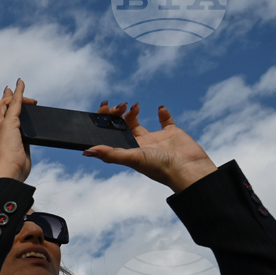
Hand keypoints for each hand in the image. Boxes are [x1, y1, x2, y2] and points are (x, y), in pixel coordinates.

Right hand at [0, 79, 36, 182]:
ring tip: (15, 89)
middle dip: (0, 101)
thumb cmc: (9, 174)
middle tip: (5, 92)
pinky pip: (14, 103)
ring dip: (10, 96)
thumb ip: (16, 147)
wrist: (4, 175)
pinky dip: (18, 92)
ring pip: (3, 106)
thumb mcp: (11, 159)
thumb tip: (25, 141)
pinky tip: (21, 84)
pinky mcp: (9, 123)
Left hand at [82, 102, 216, 192]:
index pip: (110, 133)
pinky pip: (166, 120)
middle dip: (118, 113)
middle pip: (122, 126)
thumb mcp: (133, 158)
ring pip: (138, 122)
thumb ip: (111, 154)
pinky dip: (163, 113)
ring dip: (133, 111)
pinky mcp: (172, 133)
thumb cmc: (160, 166)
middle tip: (122, 106)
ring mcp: (155, 139)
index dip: (105, 120)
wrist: (188, 168)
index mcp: (127, 150)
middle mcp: (138, 144)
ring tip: (135, 106)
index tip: (106, 107)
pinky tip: (159, 108)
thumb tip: (87, 151)